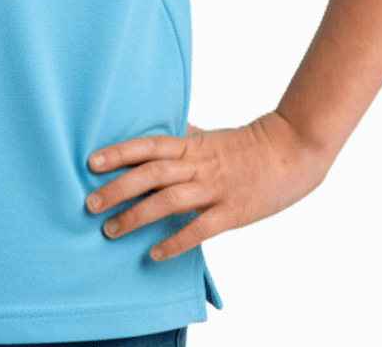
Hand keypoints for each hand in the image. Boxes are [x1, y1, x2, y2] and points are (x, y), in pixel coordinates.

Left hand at [84, 111, 331, 260]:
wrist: (292, 151)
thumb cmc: (248, 144)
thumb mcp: (211, 135)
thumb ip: (185, 135)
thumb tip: (161, 128)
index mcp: (192, 144)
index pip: (148, 145)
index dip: (119, 152)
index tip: (91, 162)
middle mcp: (199, 165)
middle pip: (151, 174)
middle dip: (117, 189)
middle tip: (90, 204)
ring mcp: (216, 189)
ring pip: (169, 202)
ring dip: (136, 216)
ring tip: (111, 230)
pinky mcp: (233, 213)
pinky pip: (199, 229)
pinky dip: (175, 242)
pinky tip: (154, 254)